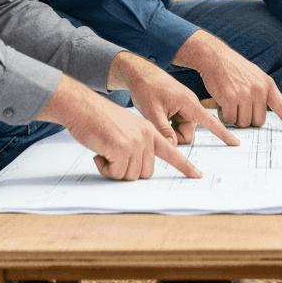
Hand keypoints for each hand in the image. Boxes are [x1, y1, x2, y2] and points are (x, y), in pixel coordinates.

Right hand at [36, 74, 201, 179]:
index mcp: (150, 131)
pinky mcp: (122, 148)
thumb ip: (138, 145)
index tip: (197, 175)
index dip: (185, 166)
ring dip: (114, 170)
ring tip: (105, 152)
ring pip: (130, 175)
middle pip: (145, 172)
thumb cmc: (100, 119)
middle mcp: (146, 136)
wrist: (84, 107)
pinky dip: (104, 169)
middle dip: (128, 171)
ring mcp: (135, 142)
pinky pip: (115, 173)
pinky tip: (99, 154)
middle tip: (113, 157)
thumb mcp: (127, 129)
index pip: (172, 152)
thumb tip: (140, 168)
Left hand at [107, 52, 239, 147]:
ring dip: (168, 130)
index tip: (236, 143)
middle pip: (187, 134)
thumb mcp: (152, 111)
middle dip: (173, 135)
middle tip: (157, 123)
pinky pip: (176, 125)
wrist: (140, 72)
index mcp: (189, 104)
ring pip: (180, 131)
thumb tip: (173, 148)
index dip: (223, 134)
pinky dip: (167, 125)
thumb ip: (163, 131)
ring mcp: (184, 108)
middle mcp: (190, 106)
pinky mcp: (178, 109)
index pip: (210, 121)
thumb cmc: (146, 87)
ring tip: (155, 116)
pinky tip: (157, 114)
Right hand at [172, 30, 281, 130]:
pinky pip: (230, 119)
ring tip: (229, 104)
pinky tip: (222, 105)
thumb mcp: (255, 76)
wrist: (215, 58)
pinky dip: (225, 116)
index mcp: (268, 85)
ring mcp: (245, 94)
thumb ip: (262, 93)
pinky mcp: (229, 98)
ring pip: (243, 123)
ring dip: (235, 119)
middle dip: (248, 120)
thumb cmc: (234, 69)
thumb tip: (261, 117)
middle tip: (238, 109)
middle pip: (258, 122)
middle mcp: (259, 90)